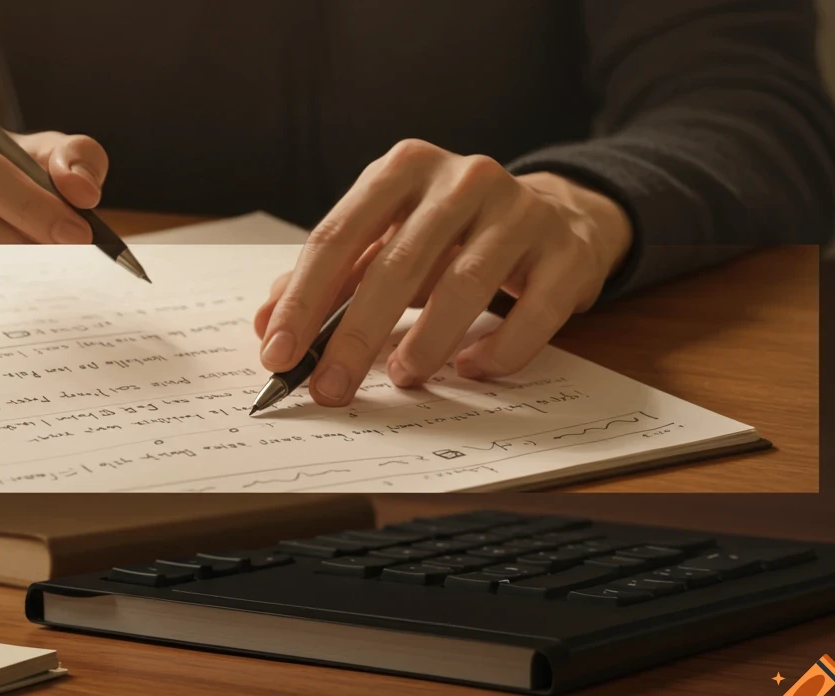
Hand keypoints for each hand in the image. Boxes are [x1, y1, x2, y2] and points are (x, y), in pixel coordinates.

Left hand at [254, 140, 632, 405]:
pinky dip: (499, 348)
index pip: (338, 237)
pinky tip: (472, 368)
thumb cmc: (450, 236)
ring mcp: (519, 210)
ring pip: (464, 284)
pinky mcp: (566, 250)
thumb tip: (267, 325)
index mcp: (402, 169)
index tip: (277, 354)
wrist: (555, 215)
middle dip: (354, 336)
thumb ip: (328, 279)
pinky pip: (532, 311)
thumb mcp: (385, 241)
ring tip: (403, 378)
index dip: (303, 301)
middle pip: (395, 264)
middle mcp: (462, 178)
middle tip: (329, 387)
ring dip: (426, 341)